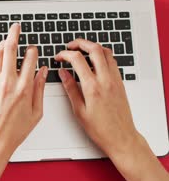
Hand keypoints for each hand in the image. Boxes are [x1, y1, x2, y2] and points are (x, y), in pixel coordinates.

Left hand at [0, 23, 47, 157]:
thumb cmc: (15, 130)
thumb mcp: (37, 112)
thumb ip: (40, 89)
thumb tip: (43, 71)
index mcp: (24, 88)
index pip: (30, 59)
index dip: (33, 50)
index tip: (34, 49)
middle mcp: (8, 82)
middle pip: (10, 49)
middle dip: (14, 34)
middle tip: (16, 27)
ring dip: (2, 43)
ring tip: (7, 38)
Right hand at [56, 39, 168, 180]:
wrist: (121, 137)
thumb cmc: (100, 129)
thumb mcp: (78, 111)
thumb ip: (70, 88)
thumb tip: (63, 73)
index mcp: (92, 87)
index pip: (77, 60)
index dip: (65, 54)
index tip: (59, 57)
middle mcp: (106, 80)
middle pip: (94, 49)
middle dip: (80, 43)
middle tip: (70, 46)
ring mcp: (115, 80)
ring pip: (106, 52)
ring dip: (92, 47)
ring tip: (81, 50)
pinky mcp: (120, 83)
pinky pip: (112, 61)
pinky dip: (102, 55)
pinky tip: (94, 61)